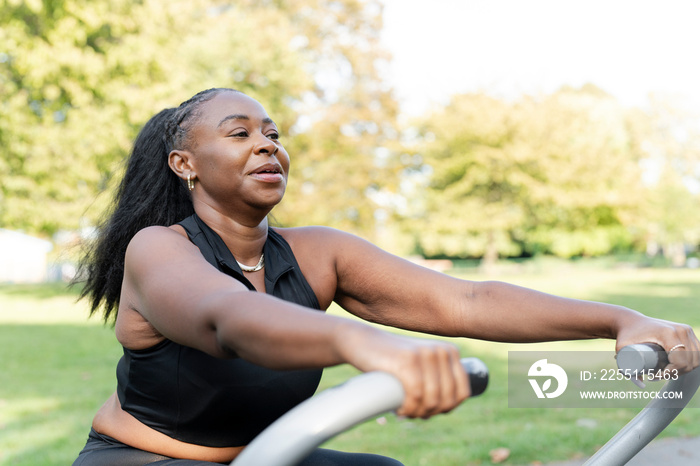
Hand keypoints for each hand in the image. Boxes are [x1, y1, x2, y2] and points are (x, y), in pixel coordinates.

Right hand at [337, 325, 469, 418]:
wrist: (363, 342)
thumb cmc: (393, 360)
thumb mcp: (422, 364)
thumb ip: (439, 377)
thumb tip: (451, 406)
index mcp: (450, 351)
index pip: (462, 392)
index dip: (446, 408)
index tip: (427, 410)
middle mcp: (441, 351)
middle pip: (447, 398)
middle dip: (430, 413)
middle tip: (412, 412)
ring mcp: (425, 354)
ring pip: (432, 400)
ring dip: (418, 413)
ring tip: (405, 412)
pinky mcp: (407, 360)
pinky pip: (416, 395)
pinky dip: (408, 409)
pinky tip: (399, 409)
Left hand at [615, 315, 698, 373]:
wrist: (631, 320)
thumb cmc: (626, 335)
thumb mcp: (622, 348)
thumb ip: (626, 368)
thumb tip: (642, 384)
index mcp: (668, 333)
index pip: (680, 361)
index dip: (670, 373)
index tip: (655, 376)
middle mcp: (680, 330)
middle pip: (689, 361)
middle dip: (676, 373)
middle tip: (658, 375)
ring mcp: (686, 329)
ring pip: (695, 358)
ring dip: (685, 368)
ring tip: (666, 371)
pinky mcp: (688, 331)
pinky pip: (697, 351)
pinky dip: (692, 361)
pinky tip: (679, 365)